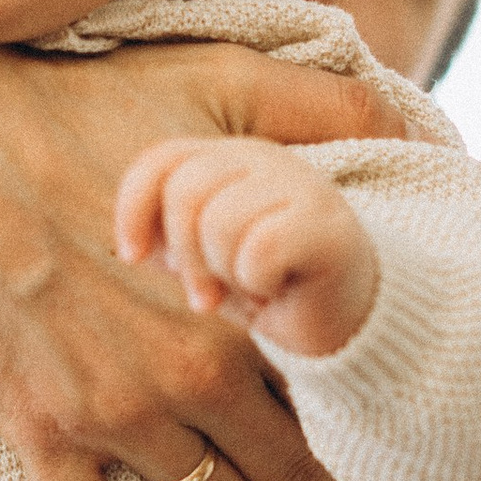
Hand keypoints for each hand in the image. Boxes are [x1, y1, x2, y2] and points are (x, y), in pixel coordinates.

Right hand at [0, 20, 403, 480]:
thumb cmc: (75, 102)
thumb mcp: (223, 82)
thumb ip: (330, 106)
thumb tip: (417, 120)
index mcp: (243, 306)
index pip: (333, 391)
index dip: (378, 435)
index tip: (417, 471)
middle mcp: (190, 379)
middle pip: (285, 475)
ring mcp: (112, 414)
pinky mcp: (39, 427)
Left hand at [115, 136, 379, 360]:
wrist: (346, 321)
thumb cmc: (269, 285)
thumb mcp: (205, 259)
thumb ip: (169, 239)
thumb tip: (134, 243)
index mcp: (230, 159)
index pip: (162, 160)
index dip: (134, 208)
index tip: (133, 256)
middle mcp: (265, 159)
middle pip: (186, 191)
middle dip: (185, 255)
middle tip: (204, 294)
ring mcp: (300, 186)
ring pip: (220, 221)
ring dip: (225, 271)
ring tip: (249, 286)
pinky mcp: (325, 224)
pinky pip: (259, 248)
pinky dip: (257, 281)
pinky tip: (275, 288)